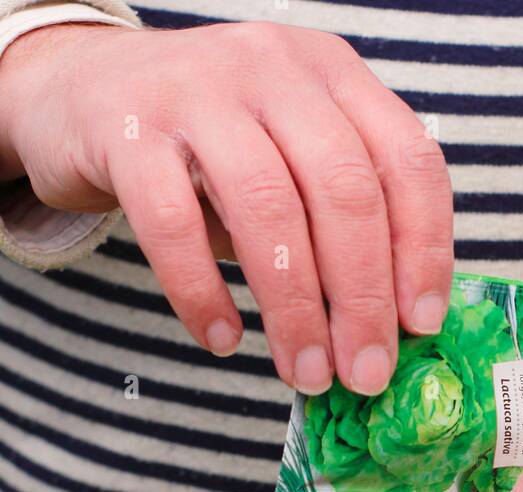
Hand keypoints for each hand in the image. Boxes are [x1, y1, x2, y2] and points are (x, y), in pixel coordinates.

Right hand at [0, 21, 452, 391]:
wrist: (79, 90)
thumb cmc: (206, 148)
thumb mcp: (287, 158)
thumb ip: (335, 221)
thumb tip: (383, 332)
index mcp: (331, 73)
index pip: (406, 160)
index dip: (423, 250)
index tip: (419, 327)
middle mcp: (273, 67)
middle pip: (343, 189)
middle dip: (362, 297)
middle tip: (364, 373)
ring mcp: (197, 89)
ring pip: (267, 207)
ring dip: (294, 309)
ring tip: (304, 373)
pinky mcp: (127, 127)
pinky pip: (174, 223)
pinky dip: (203, 292)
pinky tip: (222, 339)